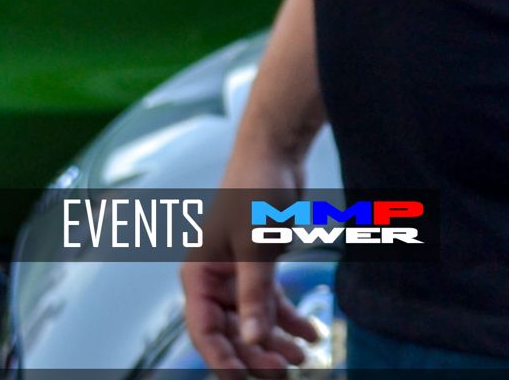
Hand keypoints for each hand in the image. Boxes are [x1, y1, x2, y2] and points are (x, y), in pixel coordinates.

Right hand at [182, 141, 324, 375]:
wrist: (276, 151)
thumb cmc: (255, 189)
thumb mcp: (256, 246)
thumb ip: (254, 294)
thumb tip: (252, 338)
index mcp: (197, 275)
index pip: (204, 329)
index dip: (222, 359)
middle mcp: (213, 278)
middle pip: (230, 329)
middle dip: (255, 355)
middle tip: (283, 374)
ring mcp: (237, 273)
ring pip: (252, 319)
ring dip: (275, 342)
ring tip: (302, 360)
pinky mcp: (261, 265)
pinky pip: (271, 302)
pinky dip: (289, 319)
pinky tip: (311, 333)